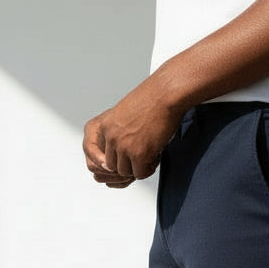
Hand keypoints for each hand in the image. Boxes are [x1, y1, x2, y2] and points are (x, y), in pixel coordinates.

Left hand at [83, 71, 183, 188]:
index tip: (124, 160)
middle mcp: (111, 137)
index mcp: (105, 126)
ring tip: (150, 153)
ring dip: (139, 166)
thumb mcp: (124, 114)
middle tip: (142, 155)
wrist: (165, 94)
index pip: (102, 156)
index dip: (116, 160)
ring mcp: (123, 147)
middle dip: (128, 164)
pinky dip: (149, 168)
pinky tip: (156, 154)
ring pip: (126, 172)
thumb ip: (119, 131)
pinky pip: (140, 173)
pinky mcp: (138, 154)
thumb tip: (121, 150)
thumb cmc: (151, 99)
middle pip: (114, 167)